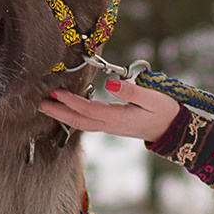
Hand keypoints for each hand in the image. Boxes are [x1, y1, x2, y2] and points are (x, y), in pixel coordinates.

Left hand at [38, 75, 182, 141]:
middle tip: (40, 104)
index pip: (88, 109)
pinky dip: (74, 116)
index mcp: (117, 119)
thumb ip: (131, 90)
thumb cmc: (164, 112)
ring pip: (81, 123)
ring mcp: (110, 127)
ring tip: (48, 106)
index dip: (71, 101)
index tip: (56, 93)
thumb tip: (110, 83)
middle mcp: (110, 125)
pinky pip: (88, 122)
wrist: (173, 130)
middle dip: (58, 112)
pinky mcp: (112, 125)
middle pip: (78, 121)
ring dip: (63, 115)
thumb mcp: (152, 98)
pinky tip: (67, 110)